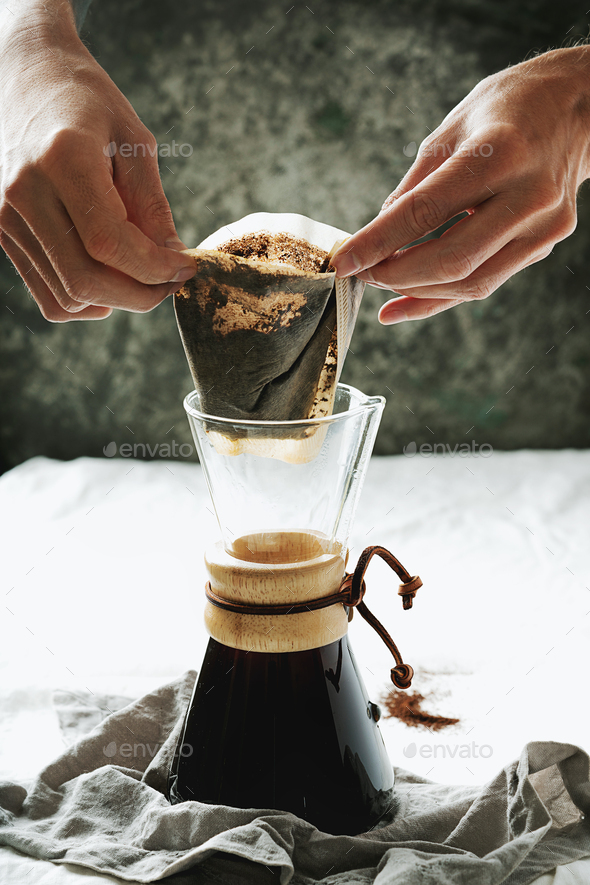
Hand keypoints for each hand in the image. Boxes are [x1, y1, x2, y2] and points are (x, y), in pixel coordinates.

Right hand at [0, 0, 195, 321]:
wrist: (25, 75)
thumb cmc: (86, 101)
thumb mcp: (133, 140)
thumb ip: (152, 205)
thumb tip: (173, 260)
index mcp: (61, 159)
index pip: (110, 243)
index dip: (155, 268)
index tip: (186, 267)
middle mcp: (24, 193)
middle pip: (86, 279)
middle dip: (141, 294)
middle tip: (172, 281)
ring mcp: (6, 217)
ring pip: (68, 297)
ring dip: (117, 301)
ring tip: (144, 275)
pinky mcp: (3, 234)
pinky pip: (49, 296)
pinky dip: (86, 302)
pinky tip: (111, 279)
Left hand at [332, 48, 589, 322]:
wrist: (577, 108)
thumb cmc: (505, 110)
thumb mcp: (449, 132)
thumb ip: (414, 189)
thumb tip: (377, 237)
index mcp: (501, 154)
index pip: (427, 210)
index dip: (379, 242)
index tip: (343, 261)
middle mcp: (529, 195)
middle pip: (453, 259)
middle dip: (398, 274)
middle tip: (363, 273)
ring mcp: (543, 226)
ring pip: (472, 282)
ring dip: (417, 290)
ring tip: (381, 282)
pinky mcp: (544, 244)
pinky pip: (486, 282)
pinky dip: (441, 298)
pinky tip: (403, 306)